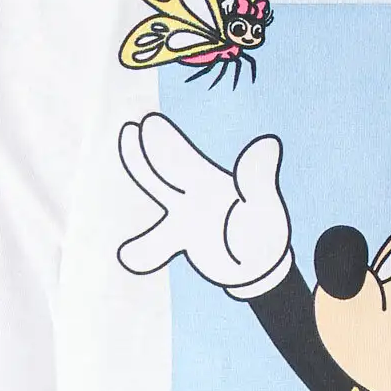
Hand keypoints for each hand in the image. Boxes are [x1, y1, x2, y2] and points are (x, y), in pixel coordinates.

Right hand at [118, 114, 291, 294]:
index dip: (165, 141)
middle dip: (144, 153)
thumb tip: (269, 144)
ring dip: (142, 191)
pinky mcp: (183, 241)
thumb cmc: (264, 231)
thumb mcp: (264, 204)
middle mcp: (193, 194)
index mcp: (211, 182)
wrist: (260, 266)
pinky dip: (144, 251)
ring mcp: (185, 217)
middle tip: (130, 128)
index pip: (182, 158)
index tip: (147, 123)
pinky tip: (126, 257)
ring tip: (122, 186)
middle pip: (163, 171)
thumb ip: (258, 178)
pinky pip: (158, 245)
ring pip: (159, 199)